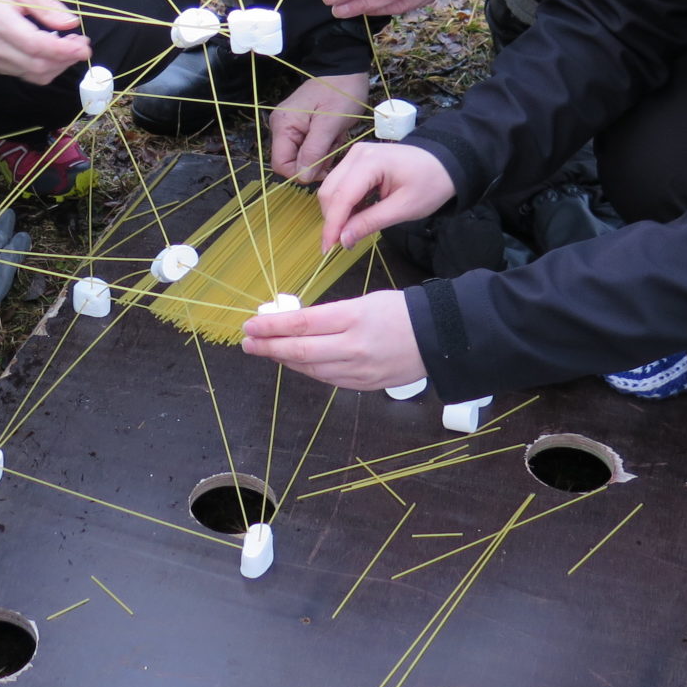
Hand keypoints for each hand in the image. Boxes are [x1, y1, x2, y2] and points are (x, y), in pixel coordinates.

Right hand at [0, 0, 93, 83]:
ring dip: (60, 64)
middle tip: (82, 42)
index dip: (64, 50)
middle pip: (39, 66)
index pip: (36, 47)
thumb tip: (71, 23)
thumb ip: (46, 5)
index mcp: (1, 23)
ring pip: (36, 75)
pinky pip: (29, 74)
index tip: (84, 45)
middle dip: (67, 58)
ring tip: (71, 45)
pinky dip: (47, 67)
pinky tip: (54, 50)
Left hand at [241, 289, 424, 390]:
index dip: (272, 326)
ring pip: (310, 368)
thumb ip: (330, 315)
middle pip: (300, 351)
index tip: (251, 324)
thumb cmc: (401, 311)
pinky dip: (307, 370)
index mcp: (353, 318)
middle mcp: (353, 347)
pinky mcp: (364, 385)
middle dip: (268, 347)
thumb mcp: (364, 301)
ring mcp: (359, 370)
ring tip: (265, 351)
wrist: (439, 338)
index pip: (302, 323)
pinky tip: (293, 363)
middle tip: (248, 342)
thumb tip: (295, 323)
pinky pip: (327, 379)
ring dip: (283, 360)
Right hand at [269, 72, 372, 182]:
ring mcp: (290, 127)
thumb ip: (314, 151)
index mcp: (283, 125)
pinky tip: (333, 135)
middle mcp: (281, 127)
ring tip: (335, 137)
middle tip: (333, 146)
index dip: (301, 172)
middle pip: (292, 162)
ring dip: (322, 153)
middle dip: (315, 161)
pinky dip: (323, 146)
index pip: (281, 165)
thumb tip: (303, 177)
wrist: (346, 71)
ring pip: (303, 157)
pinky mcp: (301, 126)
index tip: (324, 166)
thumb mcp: (330, 123)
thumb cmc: (340, 93)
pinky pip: (309, 148)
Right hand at [317, 142, 455, 249]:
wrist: (444, 163)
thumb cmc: (430, 184)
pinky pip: (340, 184)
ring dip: (337, 212)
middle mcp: (357, 154)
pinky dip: (344, 204)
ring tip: (352, 230)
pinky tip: (357, 216)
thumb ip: (370, 222)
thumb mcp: (403, 208)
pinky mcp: (356, 160)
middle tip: (343, 243)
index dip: (332, 224)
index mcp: (370, 162)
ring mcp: (355, 155)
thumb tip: (342, 239)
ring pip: (331, 188)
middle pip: (330, 191)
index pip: (341, 196)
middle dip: (332, 219)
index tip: (328, 248)